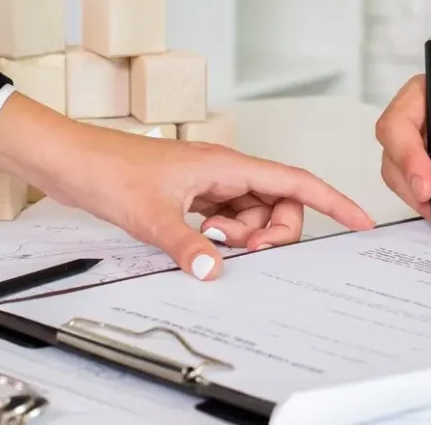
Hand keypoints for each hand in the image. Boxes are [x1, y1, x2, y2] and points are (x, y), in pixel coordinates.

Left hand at [0, 93, 374, 280]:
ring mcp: (210, 183)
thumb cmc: (109, 169)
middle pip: (278, 202)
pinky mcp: (193, 195)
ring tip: (208, 242)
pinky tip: (199, 240)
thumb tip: (215, 271)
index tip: (358, 220)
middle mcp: (225, 171)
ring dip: (243, 236)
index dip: (332, 200)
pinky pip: (227, 218)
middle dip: (273, 231)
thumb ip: (188, 246)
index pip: (295, 180)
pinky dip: (223, 235)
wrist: (72, 159)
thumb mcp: (151, 215)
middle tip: (244, 251)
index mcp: (227, 165)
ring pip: (252, 213)